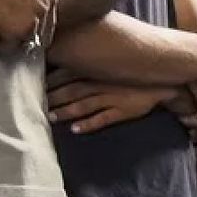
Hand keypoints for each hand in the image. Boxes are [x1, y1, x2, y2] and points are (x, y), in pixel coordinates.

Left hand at [47, 78, 175, 133]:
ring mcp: (111, 98)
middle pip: (72, 91)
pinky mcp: (122, 111)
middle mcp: (101, 84)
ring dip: (66, 111)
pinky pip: (102, 119)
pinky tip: (75, 130)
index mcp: (97, 71)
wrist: (160, 84)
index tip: (36, 88)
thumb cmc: (132, 75)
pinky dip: (88, 124)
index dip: (51, 82)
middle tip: (38, 106)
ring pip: (84, 105)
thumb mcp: (111, 67)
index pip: (68, 75)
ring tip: (51, 118)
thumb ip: (91, 68)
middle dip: (54, 99)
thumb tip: (67, 68)